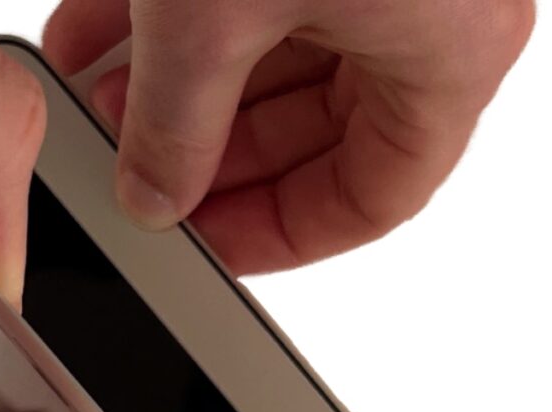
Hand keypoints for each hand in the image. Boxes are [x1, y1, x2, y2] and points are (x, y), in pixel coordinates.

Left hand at [41, 0, 534, 271]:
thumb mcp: (214, 11)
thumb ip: (177, 122)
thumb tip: (151, 191)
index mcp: (452, 53)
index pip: (372, 196)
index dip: (280, 236)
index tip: (206, 248)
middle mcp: (436, 5)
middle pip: (322, 127)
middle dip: (210, 150)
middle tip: (136, 177)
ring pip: (284, 49)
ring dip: (183, 82)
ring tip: (99, 103)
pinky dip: (180, 13)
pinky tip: (99, 33)